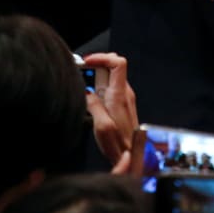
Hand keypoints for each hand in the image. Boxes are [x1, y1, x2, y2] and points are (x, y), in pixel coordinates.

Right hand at [84, 52, 137, 166]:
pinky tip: (90, 95)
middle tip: (81, 71)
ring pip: (112, 76)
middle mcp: (125, 93)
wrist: (132, 155)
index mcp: (120, 95)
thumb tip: (86, 91)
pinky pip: (111, 86)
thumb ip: (93, 105)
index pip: (118, 63)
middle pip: (114, 66)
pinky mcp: (123, 104)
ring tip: (83, 83)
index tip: (87, 62)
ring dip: (97, 75)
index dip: (102, 57)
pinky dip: (100, 85)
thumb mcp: (102, 126)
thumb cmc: (118, 145)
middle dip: (97, 64)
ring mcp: (125, 98)